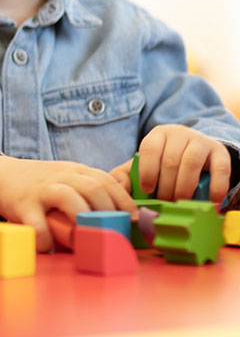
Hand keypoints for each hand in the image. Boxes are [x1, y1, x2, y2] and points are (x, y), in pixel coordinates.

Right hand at [0, 155, 136, 250]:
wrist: (1, 177)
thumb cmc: (44, 185)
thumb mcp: (70, 178)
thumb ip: (94, 190)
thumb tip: (131, 214)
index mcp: (77, 171)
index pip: (107, 181)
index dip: (125, 202)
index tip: (136, 222)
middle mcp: (61, 177)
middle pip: (92, 187)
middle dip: (108, 212)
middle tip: (114, 234)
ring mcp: (41, 190)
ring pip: (67, 197)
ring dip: (82, 220)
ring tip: (88, 240)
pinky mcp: (22, 205)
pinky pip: (37, 224)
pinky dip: (47, 239)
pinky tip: (52, 248)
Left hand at [108, 124, 230, 204]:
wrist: (196, 152)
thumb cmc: (164, 161)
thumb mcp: (145, 164)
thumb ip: (126, 174)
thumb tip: (116, 185)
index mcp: (157, 134)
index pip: (149, 148)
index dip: (147, 171)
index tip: (147, 190)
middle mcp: (179, 133)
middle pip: (170, 160)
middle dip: (166, 186)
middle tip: (164, 202)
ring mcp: (201, 141)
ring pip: (191, 163)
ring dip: (184, 187)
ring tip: (180, 202)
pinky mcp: (219, 152)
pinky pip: (220, 169)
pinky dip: (216, 187)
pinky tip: (211, 201)